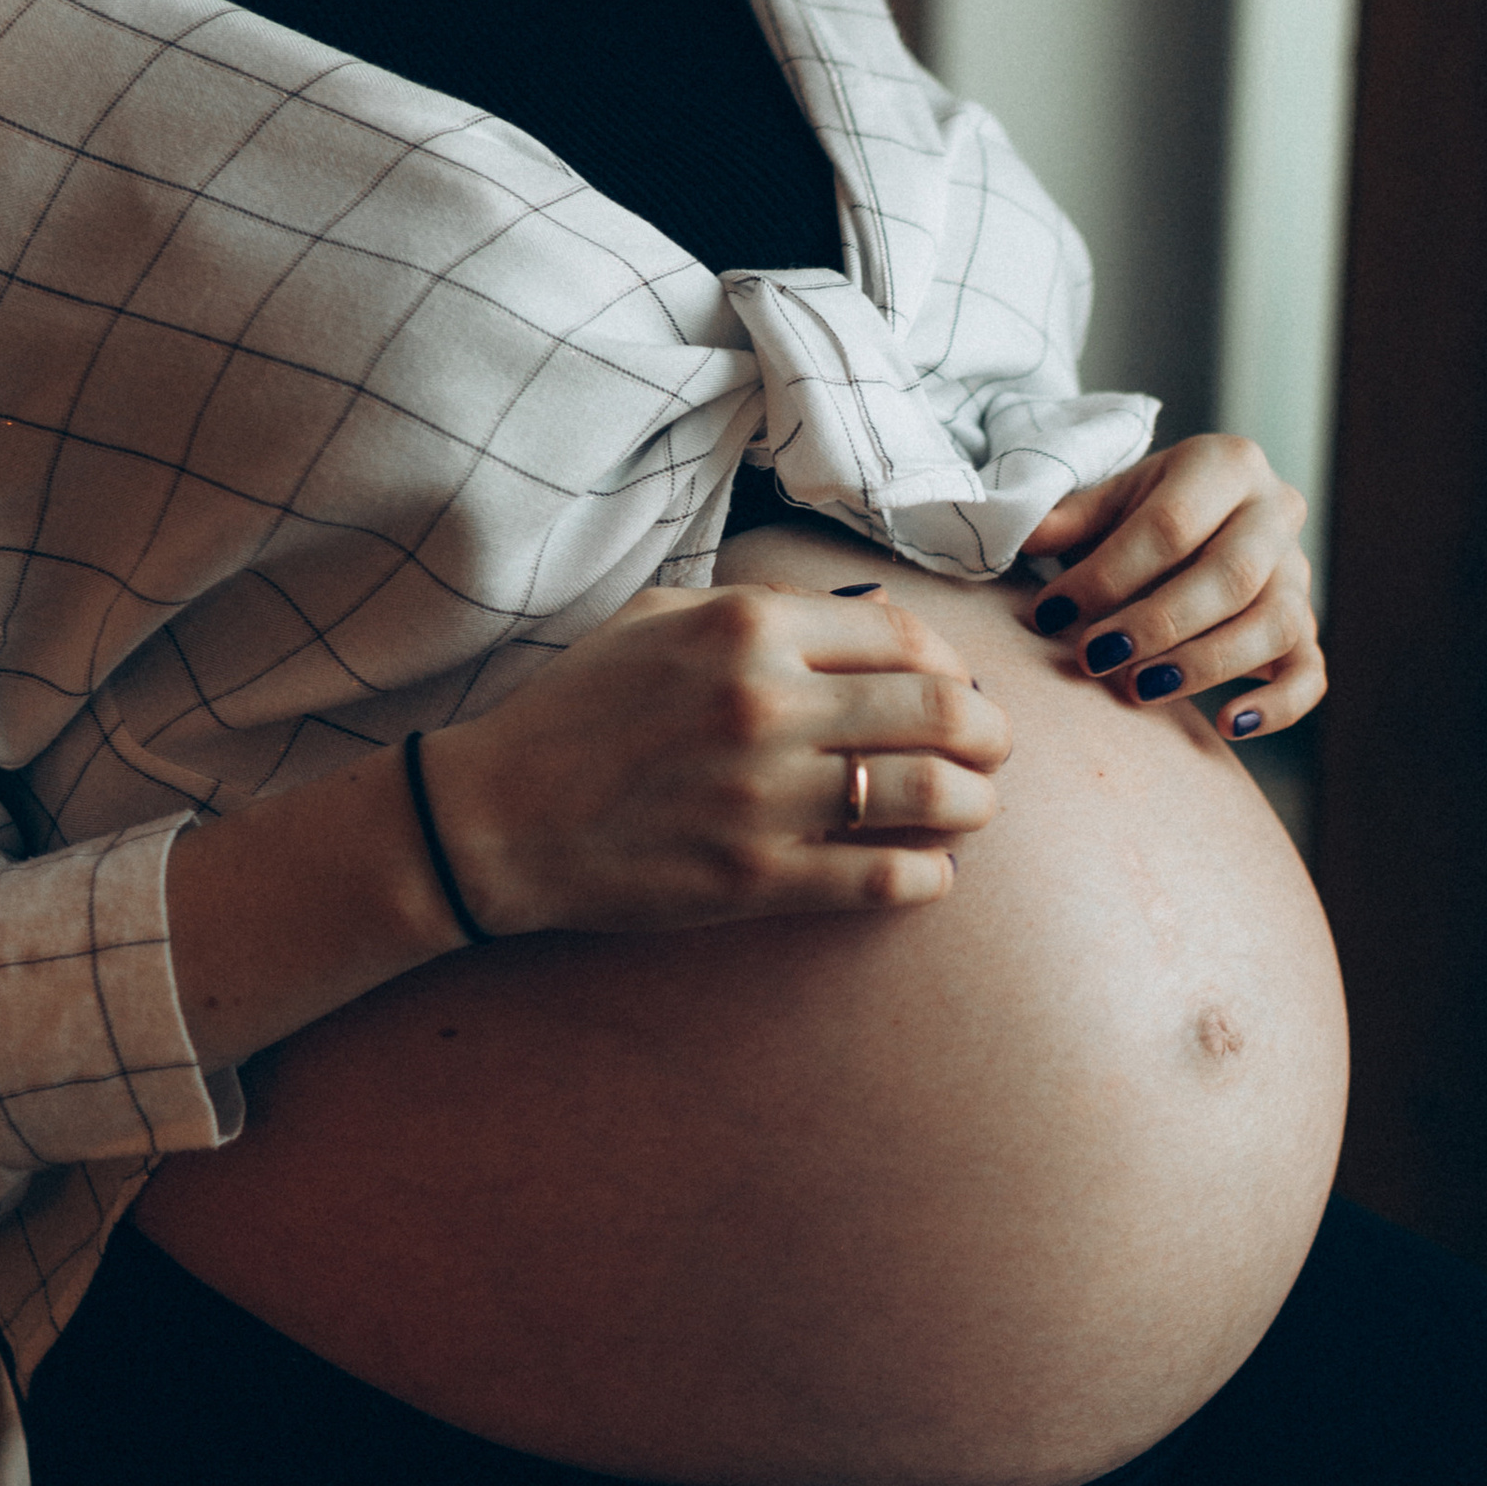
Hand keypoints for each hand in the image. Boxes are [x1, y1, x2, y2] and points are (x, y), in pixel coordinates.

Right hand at [420, 582, 1010, 936]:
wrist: (494, 818)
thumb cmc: (576, 713)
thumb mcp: (656, 621)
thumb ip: (760, 608)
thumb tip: (866, 618)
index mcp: (747, 627)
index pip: (904, 635)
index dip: (952, 663)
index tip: (959, 685)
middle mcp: (767, 703)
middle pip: (942, 709)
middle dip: (989, 732)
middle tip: (992, 748)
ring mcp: (765, 795)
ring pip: (932, 792)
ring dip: (975, 802)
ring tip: (973, 807)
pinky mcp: (757, 876)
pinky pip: (885, 876)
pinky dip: (929, 874)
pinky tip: (931, 869)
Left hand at [1019, 435, 1323, 739]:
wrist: (1197, 520)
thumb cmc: (1141, 514)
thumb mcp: (1105, 501)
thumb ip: (1068, 520)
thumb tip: (1024, 537)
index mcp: (1227, 464)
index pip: (1172, 524)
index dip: (1109, 574)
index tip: (1052, 614)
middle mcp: (1276, 512)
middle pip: (1230, 575)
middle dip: (1158, 624)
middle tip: (1095, 659)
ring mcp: (1298, 572)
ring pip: (1275, 624)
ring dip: (1207, 664)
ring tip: (1142, 691)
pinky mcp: (1307, 628)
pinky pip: (1311, 672)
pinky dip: (1278, 705)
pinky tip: (1230, 725)